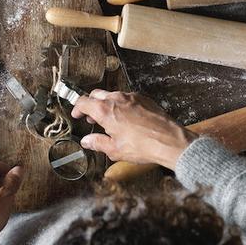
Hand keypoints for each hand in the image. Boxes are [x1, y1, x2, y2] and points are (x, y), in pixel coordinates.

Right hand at [71, 90, 193, 169]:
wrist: (168, 140)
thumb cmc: (143, 145)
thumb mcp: (115, 150)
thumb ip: (98, 143)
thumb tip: (87, 141)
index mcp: (105, 110)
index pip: (83, 102)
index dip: (77, 108)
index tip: (77, 115)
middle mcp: (117, 99)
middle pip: (96, 94)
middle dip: (91, 104)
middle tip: (91, 117)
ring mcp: (131, 96)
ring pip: (112, 95)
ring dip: (106, 104)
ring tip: (109, 119)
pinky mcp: (143, 98)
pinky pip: (127, 97)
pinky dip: (121, 105)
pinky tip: (126, 118)